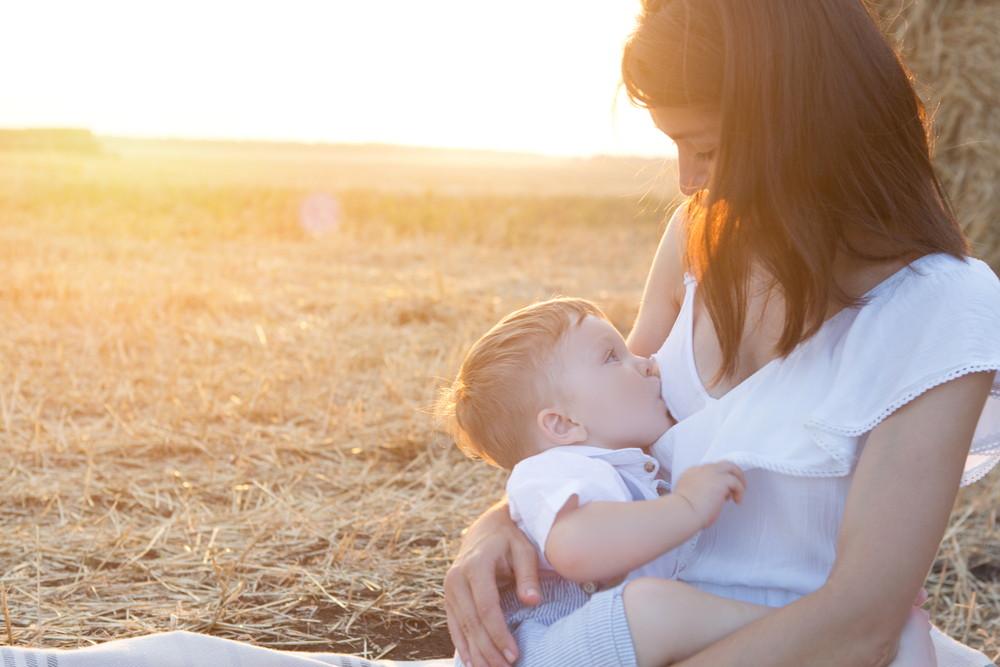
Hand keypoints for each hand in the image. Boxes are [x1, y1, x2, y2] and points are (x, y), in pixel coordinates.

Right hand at [444, 502, 540, 666]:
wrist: (488, 528)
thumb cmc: (511, 540)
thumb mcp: (524, 550)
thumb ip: (528, 575)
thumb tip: (532, 600)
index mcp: (475, 566)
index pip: (486, 608)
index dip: (499, 634)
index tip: (513, 654)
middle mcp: (456, 577)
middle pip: (472, 622)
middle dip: (489, 650)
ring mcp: (449, 588)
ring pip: (461, 627)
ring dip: (476, 652)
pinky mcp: (448, 595)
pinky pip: (454, 624)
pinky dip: (462, 644)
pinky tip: (472, 662)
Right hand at [672, 461, 745, 528]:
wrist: (682, 513)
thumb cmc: (684, 512)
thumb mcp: (689, 496)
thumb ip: (700, 491)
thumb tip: (713, 497)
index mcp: (691, 473)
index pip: (710, 469)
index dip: (719, 478)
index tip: (723, 490)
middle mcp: (700, 470)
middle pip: (722, 464)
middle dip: (732, 473)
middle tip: (738, 485)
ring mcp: (709, 473)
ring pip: (731, 467)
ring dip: (738, 479)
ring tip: (739, 494)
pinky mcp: (719, 480)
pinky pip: (736, 481)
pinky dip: (740, 491)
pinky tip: (737, 501)